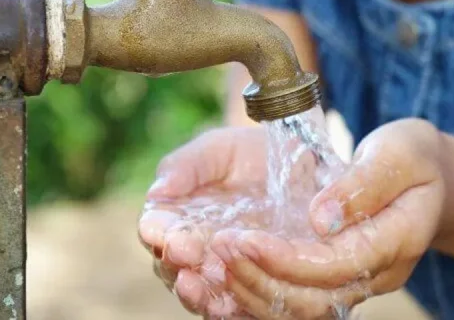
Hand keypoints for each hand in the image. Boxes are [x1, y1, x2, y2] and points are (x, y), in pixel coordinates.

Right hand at [138, 126, 274, 316]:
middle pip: (171, 266)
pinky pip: (234, 306)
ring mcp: (219, 270)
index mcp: (174, 216)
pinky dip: (231, 308)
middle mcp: (190, 248)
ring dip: (199, 293)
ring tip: (204, 287)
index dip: (161, 235)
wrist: (297, 165)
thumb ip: (187, 166)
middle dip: (178, 265)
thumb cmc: (248, 153)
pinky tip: (232, 305)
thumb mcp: (218, 149)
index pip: (156, 230)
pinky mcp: (249, 284)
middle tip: (191, 257)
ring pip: (199, 292)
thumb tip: (158, 191)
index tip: (174, 236)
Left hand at [210, 119, 450, 318]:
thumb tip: (319, 219)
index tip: (243, 238)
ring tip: (214, 263)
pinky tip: (227, 277)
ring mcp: (358, 282)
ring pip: (301, 311)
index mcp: (396, 241)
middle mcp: (376, 274)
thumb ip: (363, 185)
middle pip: (313, 300)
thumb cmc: (414, 157)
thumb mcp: (398, 154)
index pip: (335, 265)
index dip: (286, 260)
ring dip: (253, 291)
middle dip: (260, 279)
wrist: (431, 178)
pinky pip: (296, 302)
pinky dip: (259, 294)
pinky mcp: (338, 280)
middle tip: (218, 249)